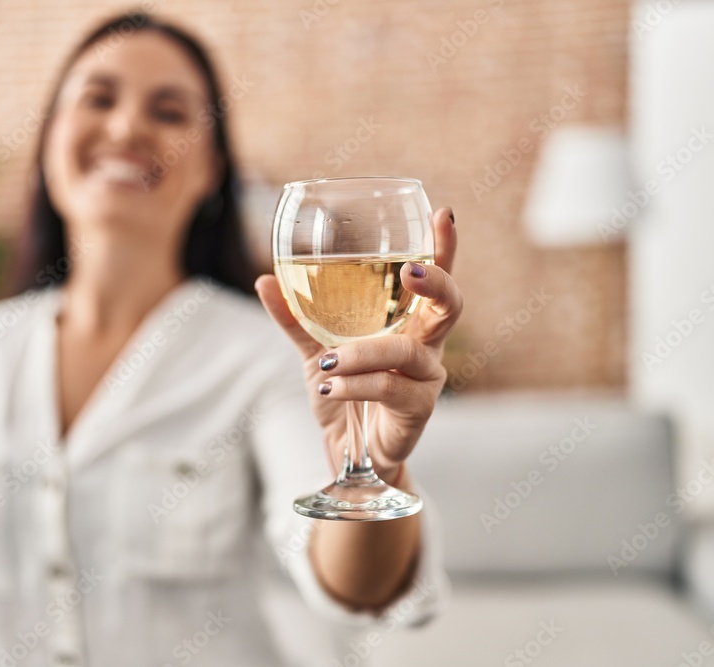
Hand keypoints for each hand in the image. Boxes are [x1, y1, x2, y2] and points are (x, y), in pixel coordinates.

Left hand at [256, 207, 462, 480]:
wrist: (350, 453)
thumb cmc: (344, 393)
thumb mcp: (314, 352)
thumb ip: (295, 318)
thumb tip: (264, 280)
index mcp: (407, 321)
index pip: (433, 277)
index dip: (443, 247)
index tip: (443, 214)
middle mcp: (425, 344)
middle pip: (449, 305)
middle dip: (436, 282)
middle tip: (410, 271)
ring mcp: (427, 377)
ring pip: (408, 349)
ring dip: (363, 352)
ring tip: (327, 361)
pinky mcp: (419, 408)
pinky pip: (391, 387)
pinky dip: (356, 383)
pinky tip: (331, 386)